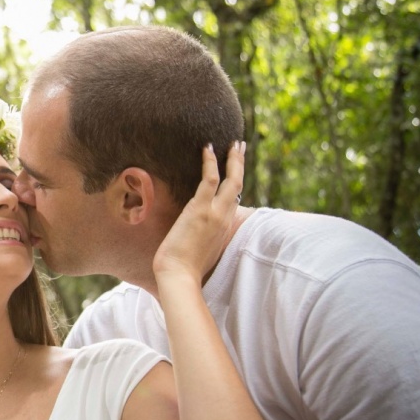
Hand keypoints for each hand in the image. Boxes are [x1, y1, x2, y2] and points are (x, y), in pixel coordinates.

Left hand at [152, 142, 245, 286]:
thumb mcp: (201, 251)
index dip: (237, 183)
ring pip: (231, 180)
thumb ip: (204, 239)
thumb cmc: (185, 269)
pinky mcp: (201, 209)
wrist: (179, 276)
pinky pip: (210, 180)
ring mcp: (215, 213)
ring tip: (232, 143)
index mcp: (225, 228)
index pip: (235, 200)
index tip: (236, 171)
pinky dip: (210, 162)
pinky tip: (208, 148)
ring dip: (233, 159)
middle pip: (239, 185)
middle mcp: (225, 218)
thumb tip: (195, 235)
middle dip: (240, 164)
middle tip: (240, 147)